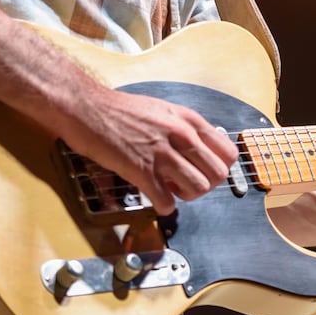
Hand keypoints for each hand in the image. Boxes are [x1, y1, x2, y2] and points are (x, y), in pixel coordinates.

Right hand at [61, 89, 240, 212]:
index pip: (228, 152)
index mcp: (189, 119)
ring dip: (186, 196)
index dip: (218, 167)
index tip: (203, 171)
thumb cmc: (121, 110)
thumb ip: (184, 129)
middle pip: (217, 174)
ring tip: (171, 191)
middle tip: (187, 184)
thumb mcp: (164, 110)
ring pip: (198, 188)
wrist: (88, 108)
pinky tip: (155, 199)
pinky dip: (164, 206)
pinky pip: (166, 200)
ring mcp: (162, 152)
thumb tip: (198, 151)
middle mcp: (181, 134)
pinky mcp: (140, 169)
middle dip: (205, 185)